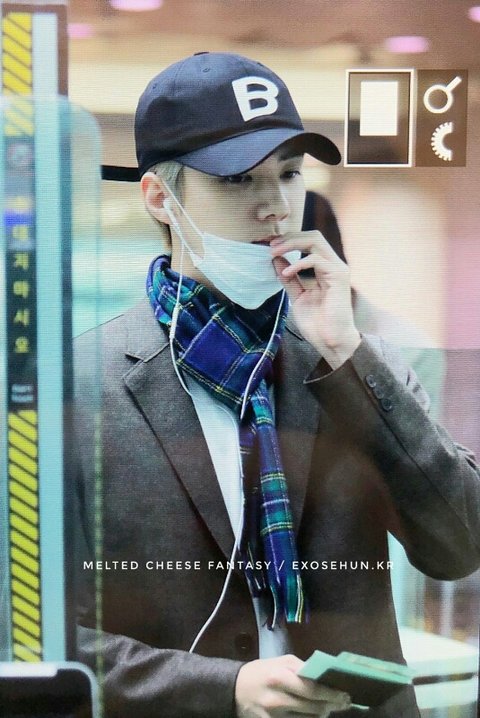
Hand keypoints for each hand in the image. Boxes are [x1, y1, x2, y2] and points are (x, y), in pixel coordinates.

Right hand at [235, 654, 350, 716]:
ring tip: (328, 707)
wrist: (235, 689)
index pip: (312, 689)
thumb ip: (302, 668)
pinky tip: (313, 715)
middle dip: (332, 705)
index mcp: (280, 677)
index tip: (346, 695)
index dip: (332, 694)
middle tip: (343, 702)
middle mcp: (277, 698)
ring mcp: (274, 716)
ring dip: (322, 714)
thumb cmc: (262, 672)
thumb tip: (325, 676)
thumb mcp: (280, 662)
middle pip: (314, 707)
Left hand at [270, 232, 360, 368]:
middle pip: (312, 236)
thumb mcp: (297, 296)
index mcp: (324, 268)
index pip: (308, 242)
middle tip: (270, 245)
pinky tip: (286, 273)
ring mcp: (337, 269)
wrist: (331, 341)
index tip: (268, 245)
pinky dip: (298, 263)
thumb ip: (289, 278)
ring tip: (273, 253)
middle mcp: (332, 265)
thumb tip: (276, 259)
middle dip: (289, 237)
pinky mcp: (339, 277)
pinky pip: (317, 259)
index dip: (288, 240)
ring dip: (291, 244)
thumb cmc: (318, 323)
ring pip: (315, 241)